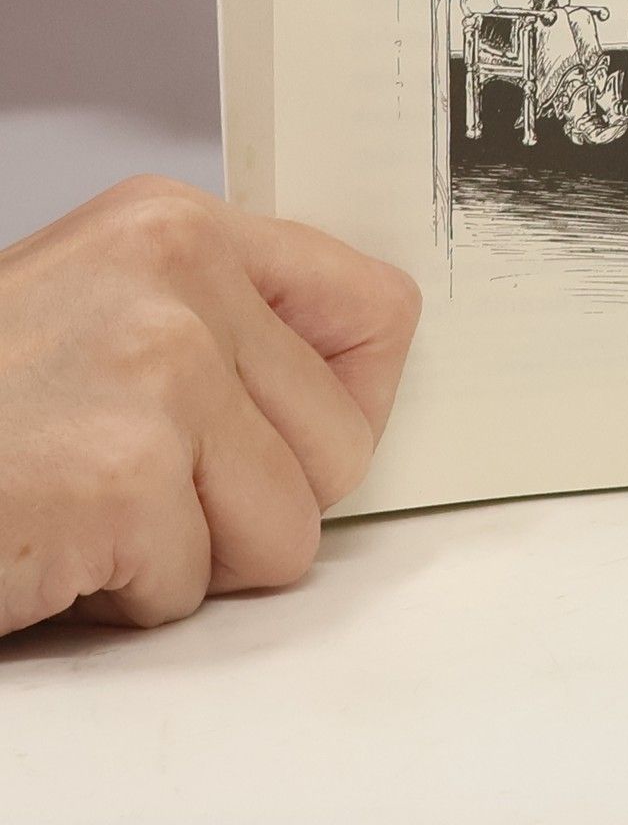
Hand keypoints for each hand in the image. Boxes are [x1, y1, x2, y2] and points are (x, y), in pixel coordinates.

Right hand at [0, 178, 420, 636]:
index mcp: (180, 227)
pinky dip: (120, 597)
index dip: (347, 400)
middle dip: (256, 501)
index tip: (299, 435)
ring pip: (286, 528)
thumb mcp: (101, 310)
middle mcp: (179, 277)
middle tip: (151, 489)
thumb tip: (344, 388)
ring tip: (93, 510)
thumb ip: (219, 326)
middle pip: (340, 442)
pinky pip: (192, 587)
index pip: (377, 309)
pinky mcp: (121, 474)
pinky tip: (53, 541)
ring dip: (190, 555)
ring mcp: (156, 371)